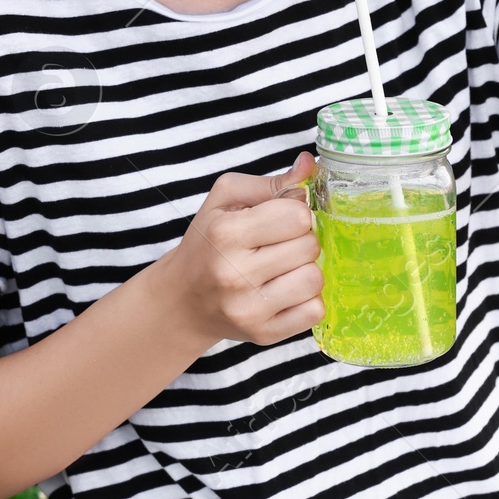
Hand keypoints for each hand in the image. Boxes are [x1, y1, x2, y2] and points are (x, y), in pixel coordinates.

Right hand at [155, 153, 321, 349]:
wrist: (183, 300)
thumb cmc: (208, 243)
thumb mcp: (226, 201)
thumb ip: (272, 182)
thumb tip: (310, 164)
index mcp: (226, 233)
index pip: (297, 215)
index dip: (296, 213)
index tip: (281, 220)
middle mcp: (234, 273)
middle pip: (309, 246)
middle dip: (302, 241)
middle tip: (279, 246)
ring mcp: (249, 308)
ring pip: (315, 280)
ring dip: (306, 270)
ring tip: (284, 269)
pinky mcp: (263, 334)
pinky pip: (314, 312)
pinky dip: (307, 300)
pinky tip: (286, 292)